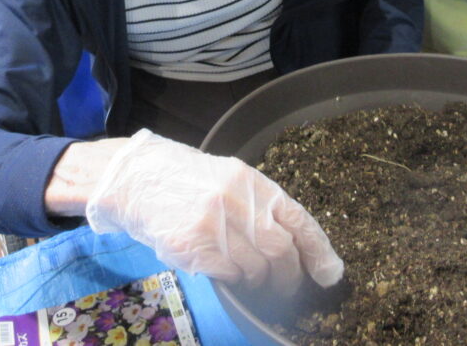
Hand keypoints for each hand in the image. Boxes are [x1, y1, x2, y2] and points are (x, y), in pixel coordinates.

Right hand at [85, 129, 343, 293]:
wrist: (136, 179)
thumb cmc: (188, 182)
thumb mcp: (230, 181)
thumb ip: (261, 206)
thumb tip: (297, 245)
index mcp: (252, 181)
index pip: (298, 218)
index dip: (318, 249)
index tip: (330, 273)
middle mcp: (237, 200)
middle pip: (281, 249)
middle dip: (290, 275)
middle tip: (288, 287)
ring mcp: (215, 223)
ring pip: (256, 267)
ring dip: (258, 280)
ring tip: (250, 276)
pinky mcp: (194, 246)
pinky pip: (229, 274)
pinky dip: (233, 279)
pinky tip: (225, 271)